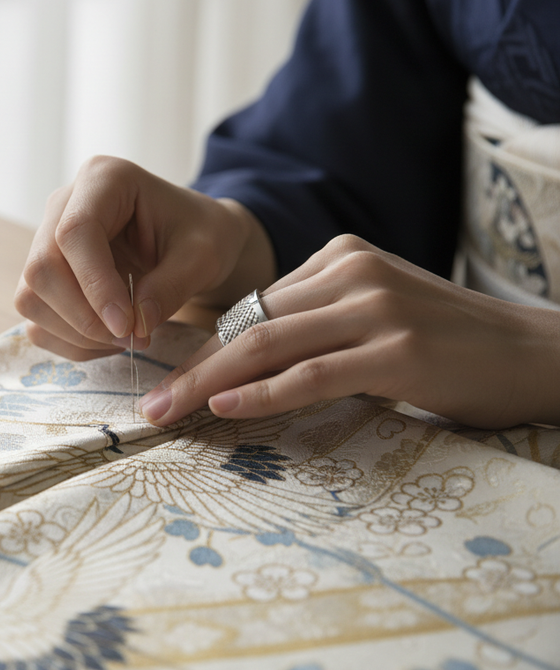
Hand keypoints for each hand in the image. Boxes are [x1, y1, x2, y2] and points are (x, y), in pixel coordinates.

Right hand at [14, 156, 274, 360]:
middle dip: (83, 317)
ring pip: (31, 297)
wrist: (192, 240)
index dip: (95, 285)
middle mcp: (63, 206)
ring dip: (76, 333)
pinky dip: (70, 341)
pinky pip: (37, 319)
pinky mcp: (44, 277)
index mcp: (103, 179)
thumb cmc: (200, 235)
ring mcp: (46, 240)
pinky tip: (108, 341)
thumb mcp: (204, 257)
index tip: (127, 325)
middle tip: (131, 337)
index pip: (74, 233)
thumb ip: (171, 287)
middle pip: (42, 268)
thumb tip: (134, 327)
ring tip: (125, 338)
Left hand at [140, 235, 559, 428]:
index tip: (165, 380)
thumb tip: (242, 358)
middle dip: (192, 367)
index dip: (203, 348)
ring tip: (167, 413)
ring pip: (269, 344)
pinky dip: (264, 392)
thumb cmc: (444, 343)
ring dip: (209, 383)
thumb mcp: (372, 313)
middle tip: (148, 404)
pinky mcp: (397, 350)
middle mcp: (351, 271)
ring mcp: (374, 307)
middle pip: (249, 324)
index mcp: (339, 256)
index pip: (252, 305)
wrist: (531, 353)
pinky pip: (312, 373)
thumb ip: (315, 319)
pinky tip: (224, 406)